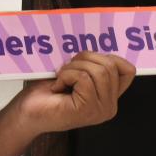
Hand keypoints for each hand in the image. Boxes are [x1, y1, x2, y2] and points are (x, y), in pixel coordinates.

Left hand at [13, 52, 135, 135]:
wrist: (27, 112)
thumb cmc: (48, 91)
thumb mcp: (77, 73)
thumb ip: (95, 65)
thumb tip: (103, 44)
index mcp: (110, 97)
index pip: (128, 70)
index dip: (109, 57)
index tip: (86, 60)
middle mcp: (110, 107)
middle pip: (110, 65)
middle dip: (85, 59)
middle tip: (66, 70)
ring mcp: (100, 110)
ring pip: (99, 70)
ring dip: (74, 68)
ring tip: (62, 79)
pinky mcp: (87, 109)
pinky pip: (84, 78)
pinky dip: (67, 75)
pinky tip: (58, 87)